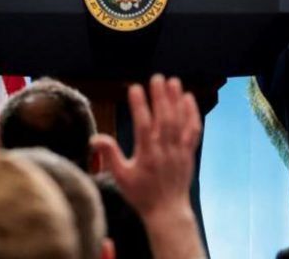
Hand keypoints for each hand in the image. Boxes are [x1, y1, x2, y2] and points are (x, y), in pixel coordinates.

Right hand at [90, 75, 201, 218]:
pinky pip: (193, 130)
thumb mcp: (121, 177)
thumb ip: (109, 156)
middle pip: (164, 119)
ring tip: (172, 81)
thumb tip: (94, 138)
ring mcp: (179, 151)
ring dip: (176, 100)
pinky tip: (188, 98)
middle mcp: (165, 150)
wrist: (167, 210)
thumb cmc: (141, 194)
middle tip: (156, 77)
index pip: (143, 126)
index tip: (135, 88)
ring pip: (179, 122)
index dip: (140, 106)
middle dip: (160, 97)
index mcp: (147, 155)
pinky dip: (192, 113)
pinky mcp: (189, 152)